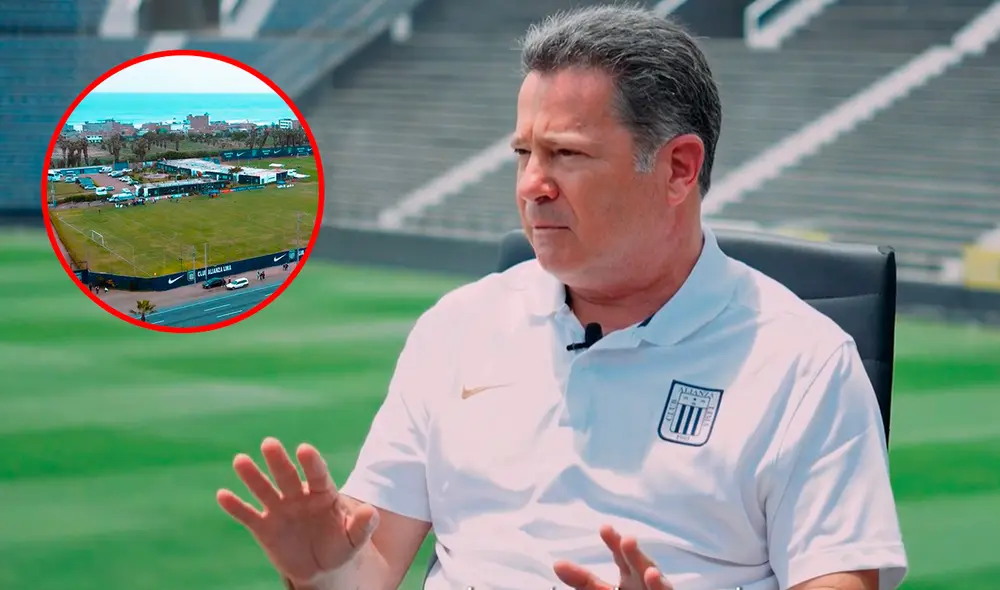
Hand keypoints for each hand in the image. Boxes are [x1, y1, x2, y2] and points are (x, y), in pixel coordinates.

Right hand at [216, 437, 379, 585]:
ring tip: (240, 460)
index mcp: (323, 493)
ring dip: (252, 476)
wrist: (321, 567)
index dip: (311, 462)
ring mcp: (280, 509)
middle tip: (269, 443)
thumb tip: (371, 512)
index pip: (317, 474)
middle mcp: (299, 495)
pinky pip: (248, 515)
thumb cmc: (340, 546)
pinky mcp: (264, 527)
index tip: (304, 449)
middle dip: (278, 461)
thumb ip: (361, 526)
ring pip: (264, 489)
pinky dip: (236, 506)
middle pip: (288, 475)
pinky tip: (222, 495)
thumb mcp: (354, 540)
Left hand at [554, 525, 673, 589]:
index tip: (605, 527)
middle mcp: (644, 581)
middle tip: (628, 540)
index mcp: (629, 574)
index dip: (614, 541)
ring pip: (658, 584)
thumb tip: (557, 564)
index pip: (621, 555)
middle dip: (635, 554)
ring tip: (651, 572)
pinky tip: (655, 580)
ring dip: (656, 579)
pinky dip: (661, 588)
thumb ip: (581, 579)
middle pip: (640, 565)